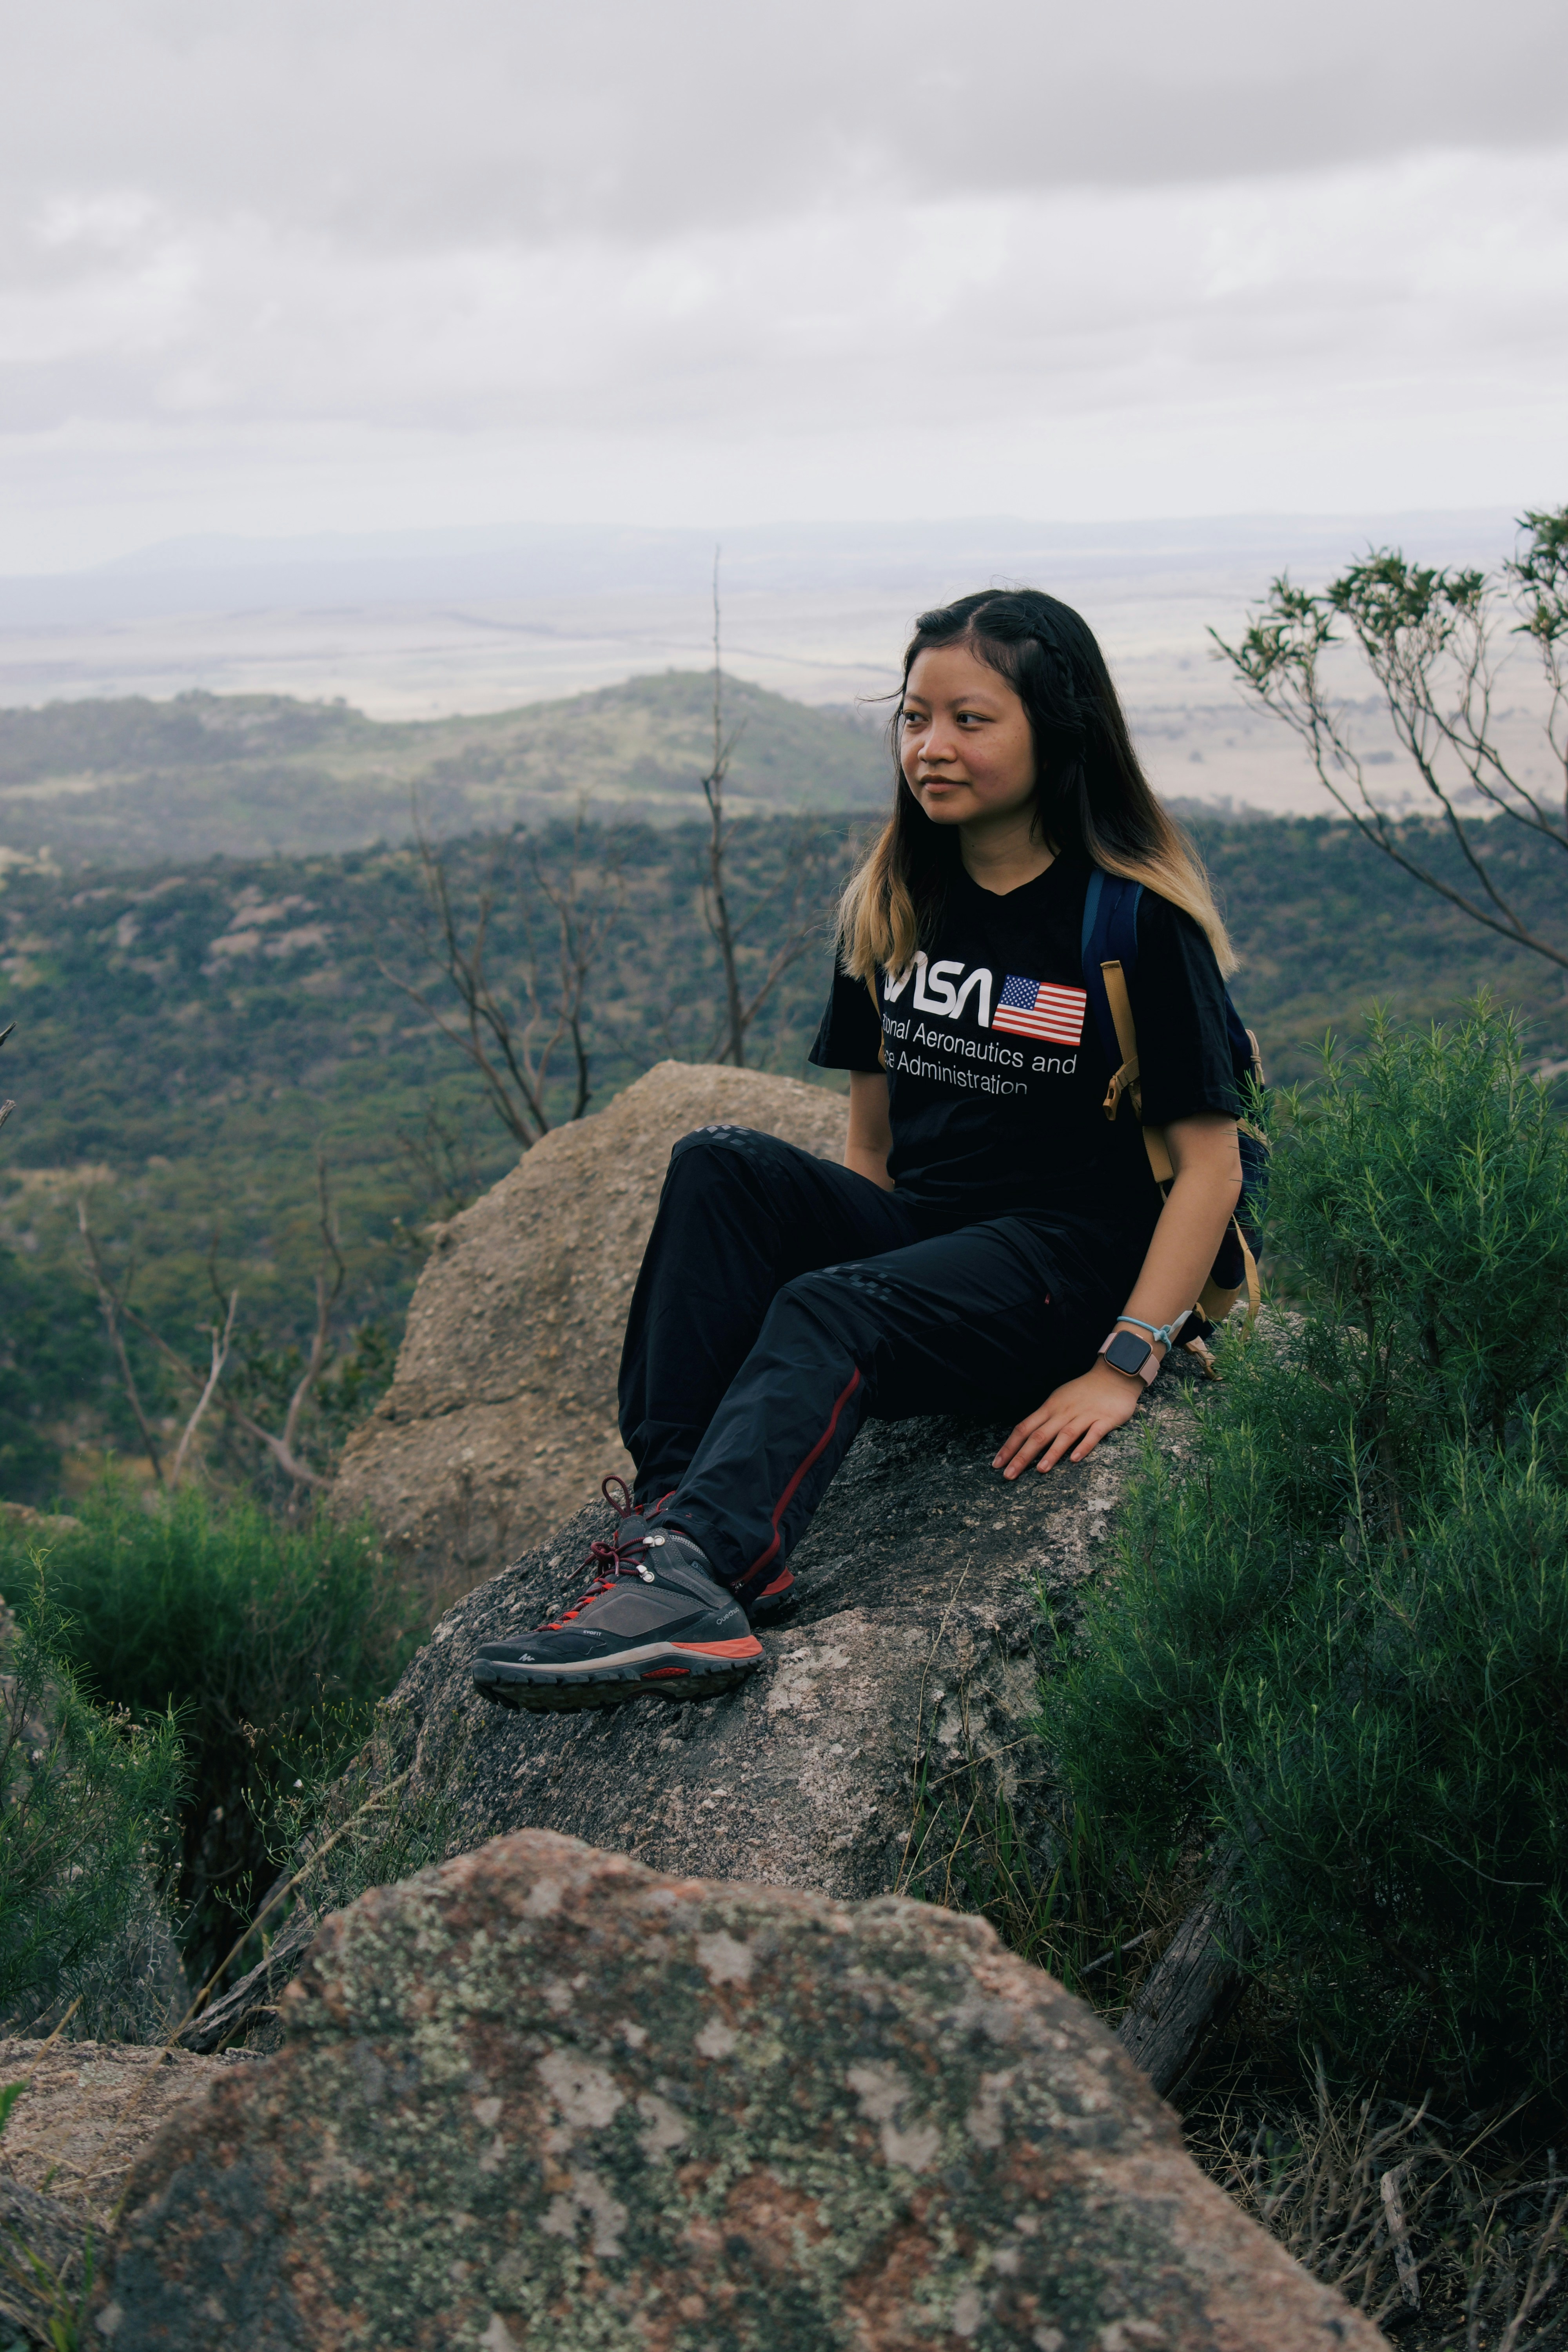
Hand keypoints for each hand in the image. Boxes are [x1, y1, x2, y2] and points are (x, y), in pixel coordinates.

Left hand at [992, 1359, 1146, 1477]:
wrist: (1115, 1374)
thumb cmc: (1083, 1391)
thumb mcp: (1059, 1399)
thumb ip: (1045, 1418)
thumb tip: (1026, 1436)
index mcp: (1050, 1407)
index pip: (1024, 1428)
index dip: (1009, 1446)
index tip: (997, 1463)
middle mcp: (1064, 1412)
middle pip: (1039, 1435)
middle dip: (1022, 1456)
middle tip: (1009, 1475)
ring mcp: (1084, 1416)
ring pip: (1065, 1435)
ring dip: (1052, 1453)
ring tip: (1040, 1470)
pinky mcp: (1105, 1419)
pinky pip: (1093, 1434)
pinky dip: (1084, 1446)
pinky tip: (1074, 1459)